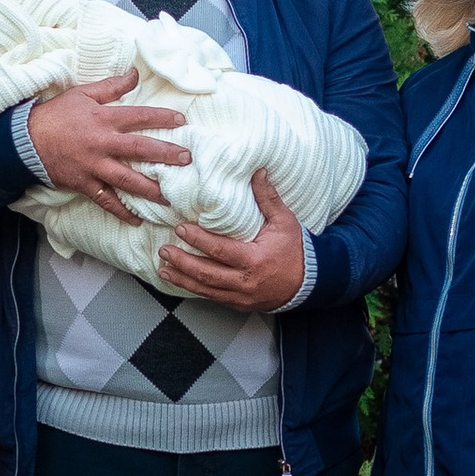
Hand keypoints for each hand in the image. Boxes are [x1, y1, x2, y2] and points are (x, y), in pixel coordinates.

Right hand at [23, 67, 190, 221]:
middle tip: (187, 159)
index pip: (139, 117)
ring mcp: (94, 167)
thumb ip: (111, 86)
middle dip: (165, 154)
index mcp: (104, 119)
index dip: (162, 117)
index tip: (182, 120)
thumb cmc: (55, 115)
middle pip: (140, 150)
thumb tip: (134, 74)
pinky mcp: (84, 184)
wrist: (25, 141)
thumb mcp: (82, 94)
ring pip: (128, 180)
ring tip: (171, 197)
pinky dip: (122, 212)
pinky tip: (137, 220)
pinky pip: (106, 201)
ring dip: (150, 190)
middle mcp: (103, 144)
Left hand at [157, 170, 304, 312]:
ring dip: (182, 279)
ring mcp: (241, 296)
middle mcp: (245, 281)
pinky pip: (212, 298)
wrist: (310, 282)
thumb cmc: (296, 250)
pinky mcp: (239, 304)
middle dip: (182, 262)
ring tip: (164, 267)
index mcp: (255, 260)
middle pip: (206, 273)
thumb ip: (268, 198)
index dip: (198, 240)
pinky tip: (180, 282)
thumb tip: (257, 171)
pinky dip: (194, 290)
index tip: (180, 228)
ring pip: (205, 289)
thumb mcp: (285, 221)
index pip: (220, 250)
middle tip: (164, 250)